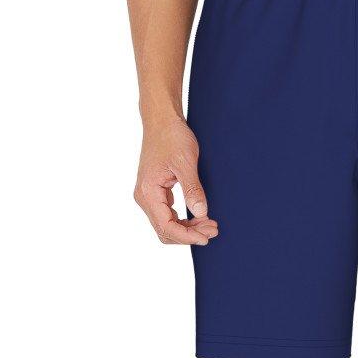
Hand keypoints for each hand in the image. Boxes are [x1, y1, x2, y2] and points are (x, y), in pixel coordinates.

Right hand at [134, 115, 218, 245]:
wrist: (162, 121)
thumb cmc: (171, 137)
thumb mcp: (185, 162)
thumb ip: (192, 189)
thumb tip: (201, 213)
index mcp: (148, 192)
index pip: (166, 226)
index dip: (187, 236)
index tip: (206, 237)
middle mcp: (144, 197)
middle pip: (165, 229)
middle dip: (189, 234)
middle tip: (213, 230)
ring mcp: (149, 195)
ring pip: (167, 224)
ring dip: (188, 228)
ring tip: (210, 225)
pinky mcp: (155, 192)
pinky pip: (168, 214)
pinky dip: (183, 219)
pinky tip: (200, 216)